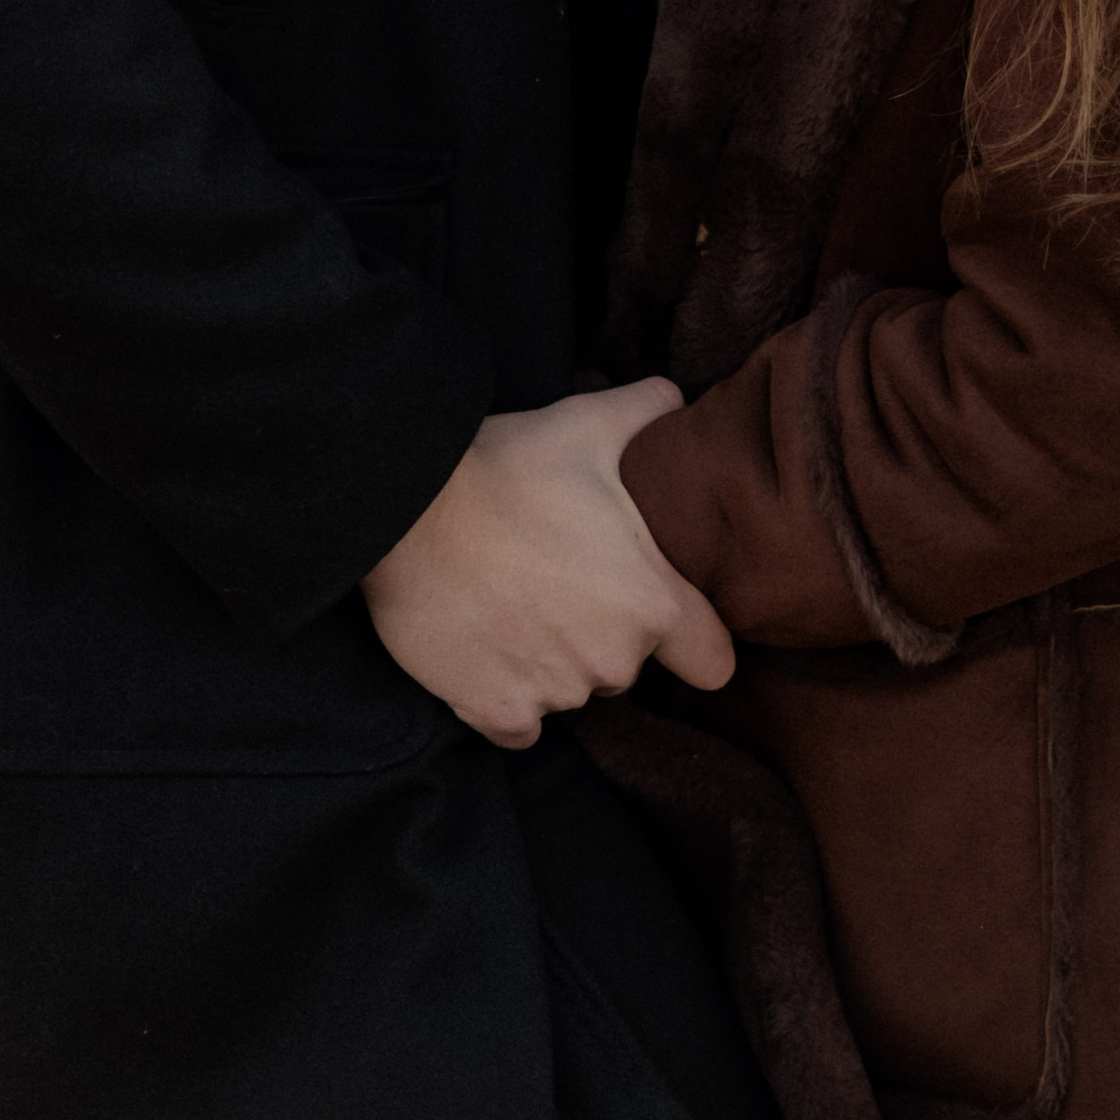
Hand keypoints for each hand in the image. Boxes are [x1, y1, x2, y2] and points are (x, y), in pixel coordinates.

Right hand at [362, 376, 735, 749]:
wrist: (408, 513)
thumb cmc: (507, 467)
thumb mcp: (588, 423)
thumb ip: (647, 411)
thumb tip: (673, 398)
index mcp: (651, 603)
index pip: (711, 659)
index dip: (695, 638)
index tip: (669, 615)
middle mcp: (612, 661)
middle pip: (629, 664)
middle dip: (606, 630)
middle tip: (563, 576)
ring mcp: (553, 694)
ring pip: (572, 687)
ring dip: (554, 657)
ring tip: (515, 597)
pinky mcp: (496, 713)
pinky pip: (519, 721)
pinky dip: (507, 693)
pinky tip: (488, 641)